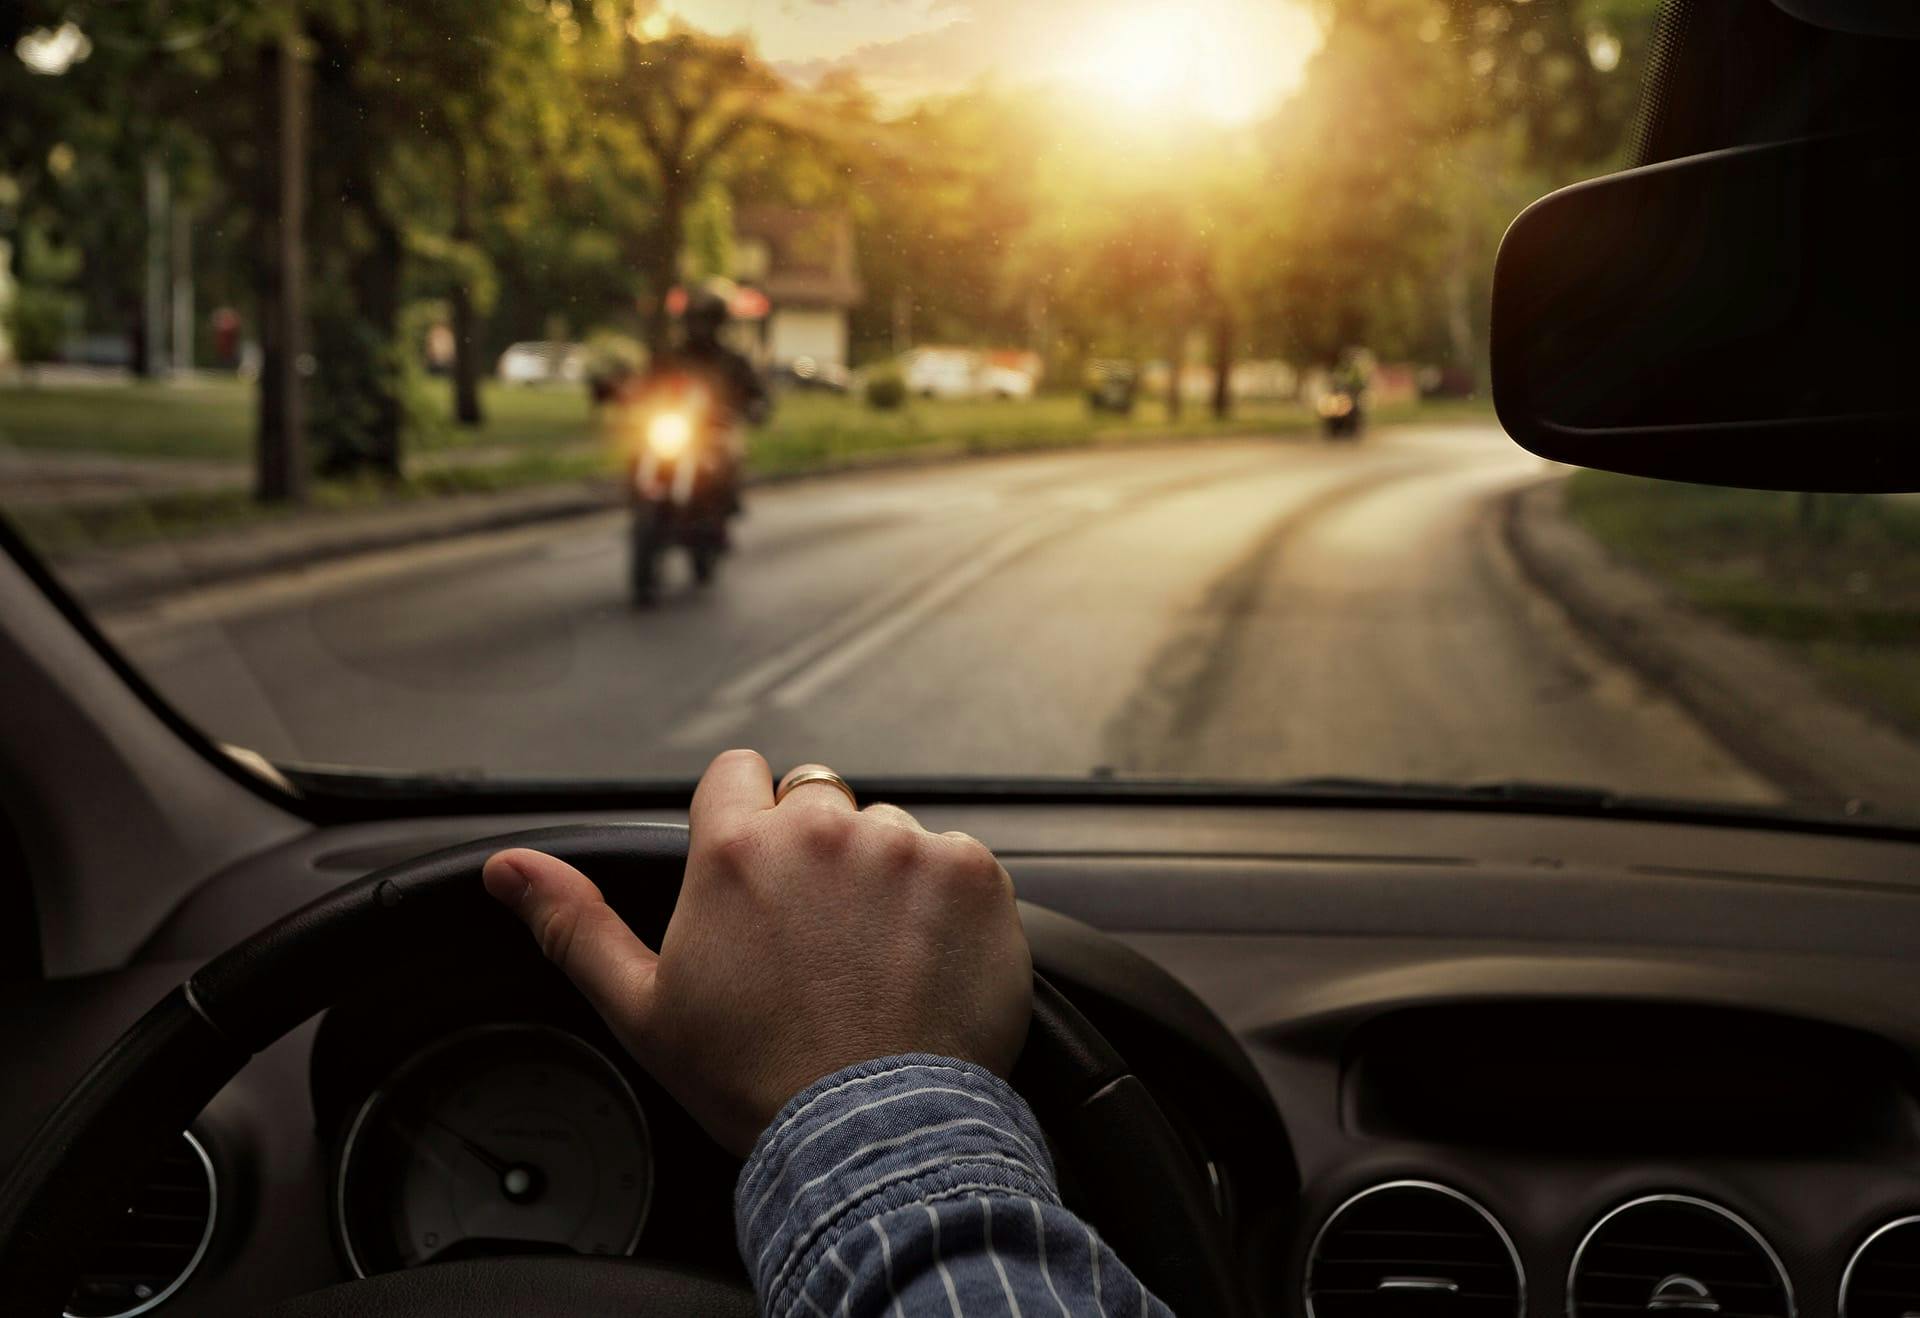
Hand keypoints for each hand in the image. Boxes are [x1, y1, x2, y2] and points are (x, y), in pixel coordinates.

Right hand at [481, 749, 1031, 1154]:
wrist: (872, 1139)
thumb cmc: (756, 1082)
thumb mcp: (641, 1008)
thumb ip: (572, 922)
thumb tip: (507, 867)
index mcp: (734, 850)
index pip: (738, 774)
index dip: (745, 818)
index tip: (756, 874)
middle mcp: (821, 830)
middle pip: (817, 798)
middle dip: (815, 849)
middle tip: (817, 937)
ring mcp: (905, 846)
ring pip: (888, 832)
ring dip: (883, 877)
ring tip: (872, 962)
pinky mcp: (972, 874)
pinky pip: (956, 863)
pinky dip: (945, 904)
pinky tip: (922, 964)